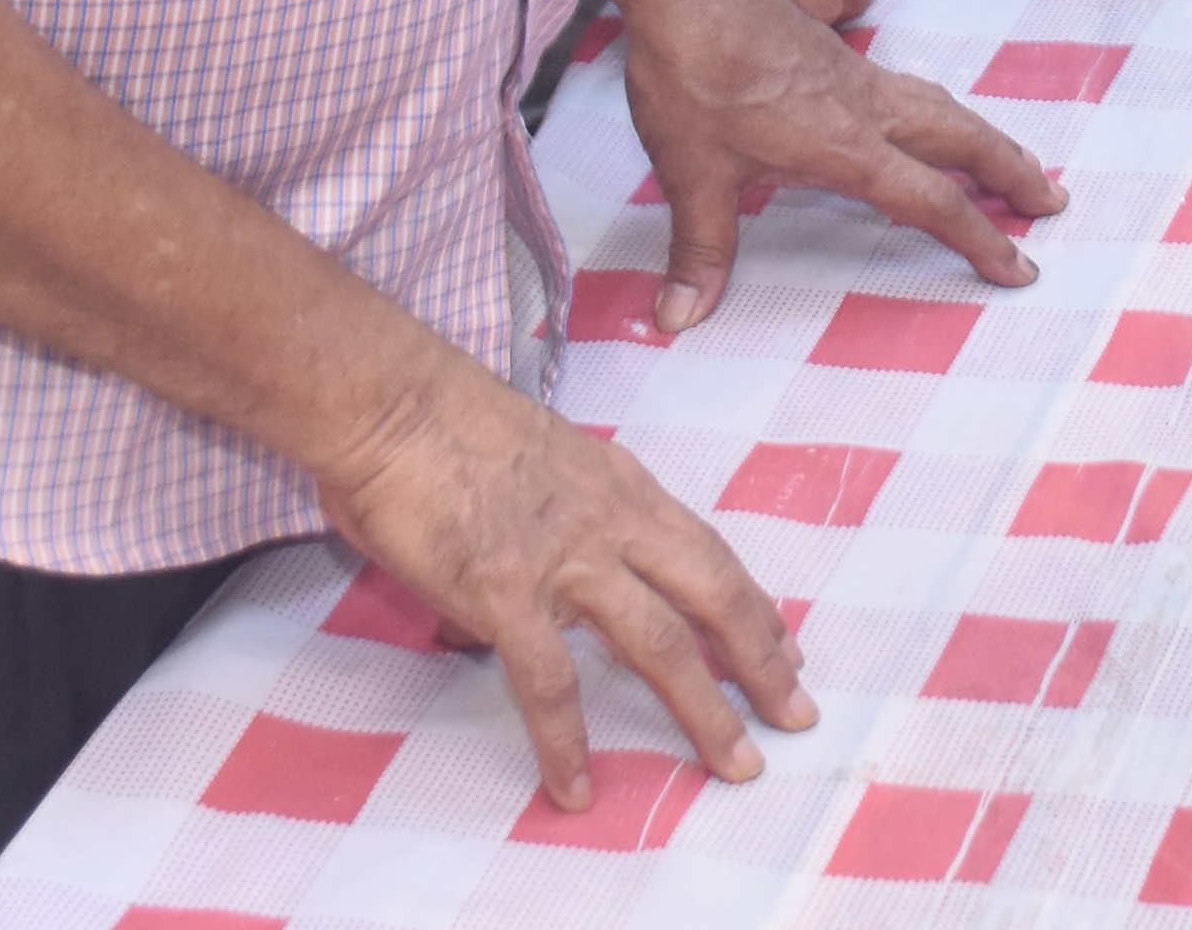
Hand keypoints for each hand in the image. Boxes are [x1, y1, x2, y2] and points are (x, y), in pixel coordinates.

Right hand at [313, 347, 808, 807]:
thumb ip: (559, 523)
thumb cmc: (445, 425)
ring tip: (736, 766)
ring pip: (661, 643)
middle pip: (714, 595)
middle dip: (762, 660)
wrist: (393, 402)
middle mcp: (614, 521)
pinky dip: (566, 742)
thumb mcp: (540, 464)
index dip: (754, 605)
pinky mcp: (507, 593)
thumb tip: (544, 584)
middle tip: (798, 714)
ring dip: (705, 709)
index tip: (788, 649)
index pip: (709, 552)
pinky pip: (549, 683)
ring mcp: (567, 559)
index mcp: (623, 486)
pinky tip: (576, 788)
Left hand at [591, 0, 1066, 322]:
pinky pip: (912, 88)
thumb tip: (681, 317)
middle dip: (1012, 173)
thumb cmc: (691, 78)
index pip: (933, 201)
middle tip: (1053, 201)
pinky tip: (927, 119)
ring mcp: (855, 75)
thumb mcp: (693, 174)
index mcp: (847, 145)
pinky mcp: (835, 54)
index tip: (1020, 268)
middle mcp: (866, 106)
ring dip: (984, 137)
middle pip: (964, 139)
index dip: (980, 239)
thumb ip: (700, 248)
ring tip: (1012, 160)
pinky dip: (942, 111)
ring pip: (942, 107)